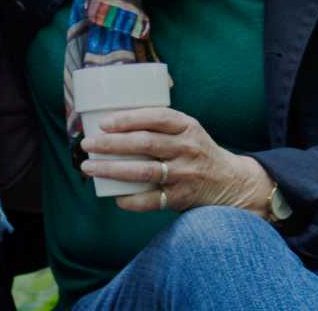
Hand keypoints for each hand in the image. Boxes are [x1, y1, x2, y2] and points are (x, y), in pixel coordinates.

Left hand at [78, 107, 274, 217]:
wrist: (230, 181)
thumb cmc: (195, 150)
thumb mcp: (187, 129)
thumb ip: (158, 124)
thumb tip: (108, 121)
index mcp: (187, 126)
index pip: (156, 117)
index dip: (128, 119)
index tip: (103, 123)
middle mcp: (187, 148)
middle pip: (145, 144)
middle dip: (111, 144)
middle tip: (87, 144)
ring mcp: (185, 174)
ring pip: (144, 172)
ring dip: (112, 170)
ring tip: (89, 168)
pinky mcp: (182, 197)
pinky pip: (152, 200)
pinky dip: (131, 200)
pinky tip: (114, 197)